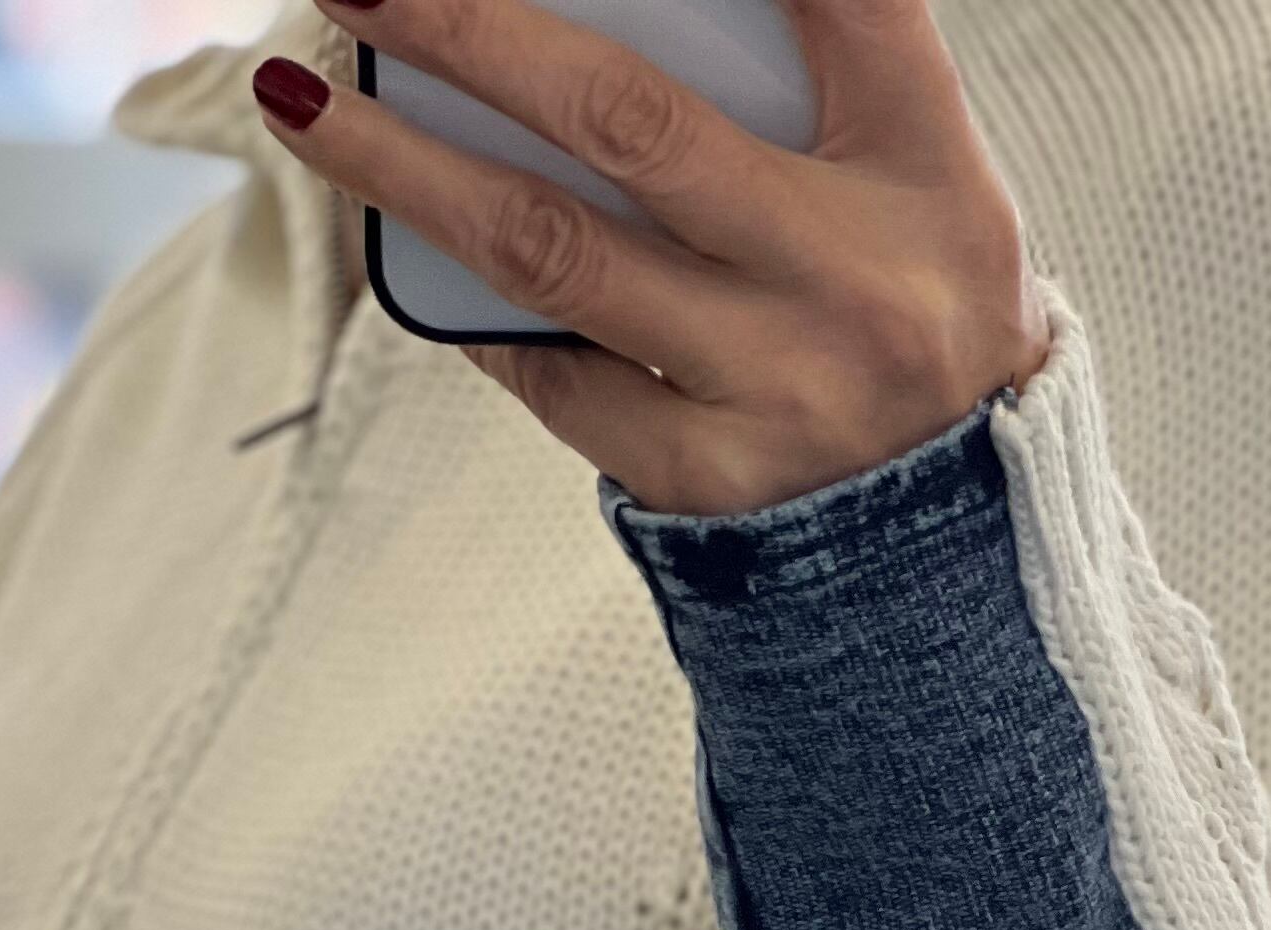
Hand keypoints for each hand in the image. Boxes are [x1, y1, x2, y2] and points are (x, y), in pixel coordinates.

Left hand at [253, 0, 1049, 518]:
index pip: (846, 3)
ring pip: (553, 252)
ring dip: (404, 168)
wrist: (966, 536)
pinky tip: (413, 247)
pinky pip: (560, 377)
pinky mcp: (716, 480)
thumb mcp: (914, 180)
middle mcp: (855, 279)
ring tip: (303, 105)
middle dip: (469, 30)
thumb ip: (807, 80)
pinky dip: (478, 311)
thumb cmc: (910, 305)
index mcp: (926, 172)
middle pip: (629, 122)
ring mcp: (780, 389)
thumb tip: (577, 16)